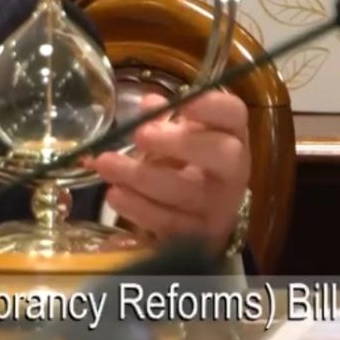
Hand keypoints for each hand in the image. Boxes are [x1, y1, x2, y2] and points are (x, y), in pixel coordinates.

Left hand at [84, 91, 250, 252]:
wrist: (195, 217)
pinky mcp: (197, 236)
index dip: (211, 106)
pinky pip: (169, 222)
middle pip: (221, 154)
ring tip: (105, 163)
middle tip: (140, 136)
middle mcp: (232, 171)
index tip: (184, 103)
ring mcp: (218, 207)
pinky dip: (137, 208)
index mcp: (230, 135)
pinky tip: (115, 194)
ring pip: (186, 191)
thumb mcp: (176, 136)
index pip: (233, 114)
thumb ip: (163, 119)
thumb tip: (149, 104)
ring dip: (141, 177)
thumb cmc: (182, 162)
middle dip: (178, 144)